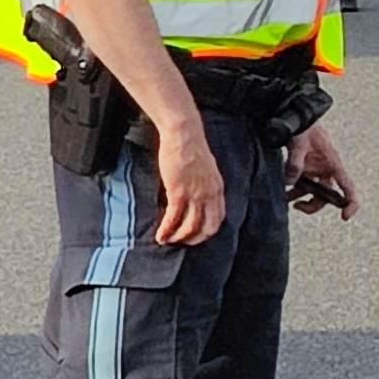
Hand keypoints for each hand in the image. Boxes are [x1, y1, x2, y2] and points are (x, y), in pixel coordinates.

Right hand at [147, 116, 228, 246]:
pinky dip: (167, 230)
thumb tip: (195, 195)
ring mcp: (195, 195)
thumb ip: (204, 184)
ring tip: (167, 241)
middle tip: (181, 242)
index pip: (218, 218)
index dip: (207, 231)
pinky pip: (174, 218)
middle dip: (194, 239)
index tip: (195, 235)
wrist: (184, 136)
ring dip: (178, 237)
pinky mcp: (178, 192)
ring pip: (190, 226)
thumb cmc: (191, 147)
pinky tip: (160, 235)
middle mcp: (210, 195)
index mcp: (217, 189)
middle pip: (207, 227)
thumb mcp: (205, 169)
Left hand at [291, 125, 358, 220]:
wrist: (297, 116)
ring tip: (285, 198)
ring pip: (313, 191)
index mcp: (333, 164)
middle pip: (327, 195)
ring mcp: (316, 170)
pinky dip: (293, 189)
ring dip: (300, 198)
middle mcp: (327, 169)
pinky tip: (283, 190)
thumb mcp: (299, 143)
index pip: (348, 186)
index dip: (351, 202)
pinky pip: (302, 184)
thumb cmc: (304, 128)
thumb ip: (295, 163)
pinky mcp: (305, 168)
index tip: (345, 216)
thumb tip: (290, 183)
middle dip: (314, 204)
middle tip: (298, 206)